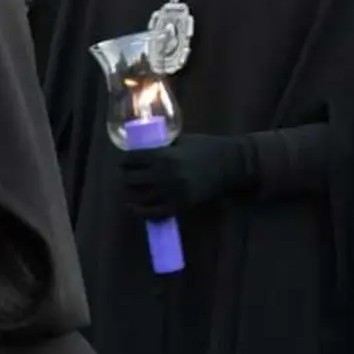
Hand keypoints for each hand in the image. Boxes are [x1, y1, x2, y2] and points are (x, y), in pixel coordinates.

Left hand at [119, 133, 252, 218]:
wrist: (230, 163)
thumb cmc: (206, 147)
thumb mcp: (181, 140)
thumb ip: (161, 147)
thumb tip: (140, 151)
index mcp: (164, 155)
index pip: (132, 159)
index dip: (125, 161)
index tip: (123, 163)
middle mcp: (165, 174)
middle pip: (131, 179)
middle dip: (126, 177)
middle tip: (126, 176)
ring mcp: (172, 192)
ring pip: (139, 197)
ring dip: (131, 194)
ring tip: (128, 192)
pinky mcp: (180, 205)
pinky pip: (154, 212)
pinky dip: (141, 212)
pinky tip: (134, 208)